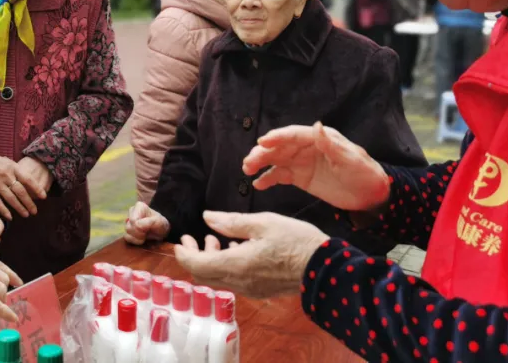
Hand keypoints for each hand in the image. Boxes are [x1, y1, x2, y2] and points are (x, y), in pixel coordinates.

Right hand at [0, 145, 46, 219]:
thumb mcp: (7, 162)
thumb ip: (16, 171)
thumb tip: (28, 181)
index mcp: (13, 167)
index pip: (28, 179)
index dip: (37, 188)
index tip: (44, 197)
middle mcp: (6, 176)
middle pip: (20, 191)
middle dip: (29, 203)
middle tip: (35, 211)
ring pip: (10, 199)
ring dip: (19, 208)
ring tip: (26, 215)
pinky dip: (4, 210)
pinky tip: (10, 217)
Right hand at [124, 202, 169, 245]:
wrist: (161, 231)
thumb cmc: (161, 225)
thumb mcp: (160, 223)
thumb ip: (150, 222)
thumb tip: (137, 225)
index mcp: (139, 206)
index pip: (134, 221)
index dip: (141, 229)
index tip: (149, 229)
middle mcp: (132, 211)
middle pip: (129, 228)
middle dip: (139, 234)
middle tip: (147, 232)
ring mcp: (129, 220)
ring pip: (126, 233)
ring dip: (137, 238)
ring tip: (145, 235)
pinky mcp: (127, 229)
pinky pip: (126, 238)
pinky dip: (135, 241)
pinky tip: (141, 238)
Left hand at [174, 211, 327, 298]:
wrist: (325, 268)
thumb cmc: (296, 240)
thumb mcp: (263, 223)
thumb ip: (232, 222)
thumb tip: (207, 217)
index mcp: (236, 264)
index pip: (197, 265)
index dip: (184, 253)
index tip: (181, 240)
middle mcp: (239, 281)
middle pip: (205, 275)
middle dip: (194, 256)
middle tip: (194, 238)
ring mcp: (250, 289)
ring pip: (219, 278)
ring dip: (211, 260)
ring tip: (216, 239)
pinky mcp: (261, 290)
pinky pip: (234, 280)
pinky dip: (226, 265)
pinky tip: (237, 248)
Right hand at [242, 122, 390, 212]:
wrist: (371, 195)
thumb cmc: (364, 173)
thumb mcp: (351, 159)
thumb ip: (332, 145)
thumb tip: (317, 126)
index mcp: (319, 139)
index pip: (294, 135)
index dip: (278, 137)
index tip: (263, 142)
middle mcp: (307, 148)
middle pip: (280, 147)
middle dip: (263, 152)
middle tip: (249, 162)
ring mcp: (302, 162)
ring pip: (276, 160)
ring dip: (260, 163)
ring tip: (247, 169)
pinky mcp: (300, 177)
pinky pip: (280, 176)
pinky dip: (268, 178)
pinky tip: (258, 184)